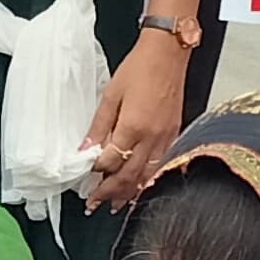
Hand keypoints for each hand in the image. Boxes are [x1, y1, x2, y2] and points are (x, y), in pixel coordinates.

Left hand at [81, 31, 190, 204]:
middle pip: (128, 176)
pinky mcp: (174, 134)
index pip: (110, 161)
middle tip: (95, 205)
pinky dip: (147, 179)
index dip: (96, 171)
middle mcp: (151, 137)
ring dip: (129, 193)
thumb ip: (98, 126)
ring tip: (115, 205)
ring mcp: (165, 138)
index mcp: (132, 126)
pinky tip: (139, 185)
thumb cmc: (138, 69)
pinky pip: (160, 165)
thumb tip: (85, 150)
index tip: (85, 177)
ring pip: (146, 175)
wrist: (168, 54)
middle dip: (110, 193)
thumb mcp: (110, 95)